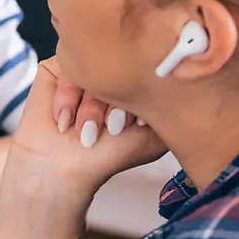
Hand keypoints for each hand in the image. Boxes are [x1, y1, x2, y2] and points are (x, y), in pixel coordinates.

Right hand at [0, 59, 166, 238]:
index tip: (127, 129)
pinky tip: (63, 123)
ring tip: (84, 133)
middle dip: (112, 106)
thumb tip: (183, 78)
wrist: (63, 170)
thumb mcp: (153, 136)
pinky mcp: (55, 69)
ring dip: (89, 108)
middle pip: (121, 70)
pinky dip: (66, 99)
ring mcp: (84, 69)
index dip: (137, 100)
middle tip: (107, 131)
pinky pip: (65, 69)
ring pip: (92, 72)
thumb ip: (172, 109)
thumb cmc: (106, 156)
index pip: (146, 73)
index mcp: (137, 82)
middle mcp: (112, 72)